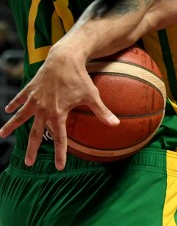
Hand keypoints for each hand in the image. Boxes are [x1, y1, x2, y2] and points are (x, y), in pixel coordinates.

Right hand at [0, 41, 117, 169]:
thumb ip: (102, 112)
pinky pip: (20, 99)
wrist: (64, 59)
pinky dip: (14, 104)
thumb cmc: (80, 78)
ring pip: (20, 116)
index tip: (59, 166)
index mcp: (57, 113)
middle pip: (35, 133)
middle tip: (28, 162)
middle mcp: (43, 109)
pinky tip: (8, 109)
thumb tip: (116, 124)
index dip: (60, 153)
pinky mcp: (30, 89)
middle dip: (32, 149)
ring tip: (2, 134)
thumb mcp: (92, 96)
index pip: (59, 139)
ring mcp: (34, 99)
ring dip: (11, 126)